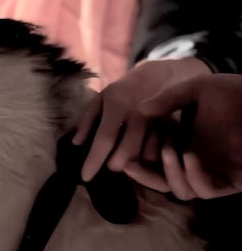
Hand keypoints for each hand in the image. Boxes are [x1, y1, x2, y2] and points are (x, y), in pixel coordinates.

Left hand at [73, 57, 211, 182]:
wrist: (164, 73)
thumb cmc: (126, 89)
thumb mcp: (102, 97)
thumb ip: (87, 119)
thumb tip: (76, 143)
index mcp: (117, 105)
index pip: (104, 139)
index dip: (94, 160)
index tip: (85, 176)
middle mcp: (139, 114)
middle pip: (125, 154)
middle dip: (115, 165)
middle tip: (111, 163)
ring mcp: (159, 121)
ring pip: (145, 157)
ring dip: (135, 163)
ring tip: (128, 157)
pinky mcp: (175, 127)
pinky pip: (161, 152)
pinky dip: (151, 158)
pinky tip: (144, 152)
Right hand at [125, 73, 241, 198]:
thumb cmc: (236, 92)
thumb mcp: (196, 89)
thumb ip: (168, 99)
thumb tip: (138, 110)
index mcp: (185, 142)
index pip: (153, 162)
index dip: (136, 161)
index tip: (121, 153)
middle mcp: (197, 160)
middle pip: (162, 182)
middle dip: (145, 176)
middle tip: (130, 164)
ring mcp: (215, 172)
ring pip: (182, 191)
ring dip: (170, 174)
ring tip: (170, 151)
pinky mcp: (232, 181)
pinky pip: (206, 191)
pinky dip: (194, 177)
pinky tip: (189, 156)